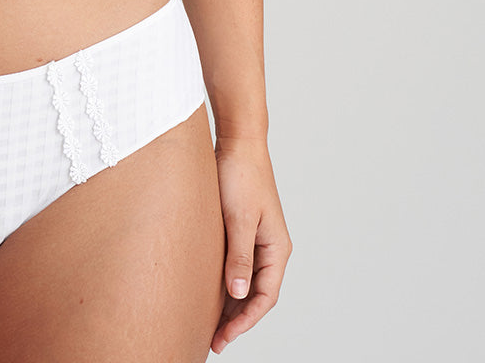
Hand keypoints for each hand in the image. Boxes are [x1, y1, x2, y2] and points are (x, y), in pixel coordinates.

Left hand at [210, 137, 292, 353]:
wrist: (238, 142)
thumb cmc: (240, 176)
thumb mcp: (238, 219)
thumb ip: (239, 257)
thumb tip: (237, 294)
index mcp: (276, 248)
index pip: (265, 297)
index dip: (245, 320)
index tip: (225, 337)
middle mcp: (270, 247)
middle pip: (256, 294)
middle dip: (237, 319)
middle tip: (214, 341)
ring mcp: (256, 239)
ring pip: (245, 282)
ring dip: (230, 304)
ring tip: (209, 325)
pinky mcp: (241, 229)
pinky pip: (236, 264)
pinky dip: (224, 282)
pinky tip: (208, 292)